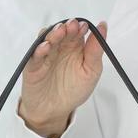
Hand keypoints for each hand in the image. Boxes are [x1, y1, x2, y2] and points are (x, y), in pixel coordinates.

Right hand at [18, 17, 107, 137]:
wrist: (55, 111)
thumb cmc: (73, 91)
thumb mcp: (91, 72)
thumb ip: (96, 50)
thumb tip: (103, 26)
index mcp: (75, 47)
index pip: (77, 31)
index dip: (80, 27)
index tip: (84, 26)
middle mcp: (60, 48)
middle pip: (62, 32)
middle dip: (67, 27)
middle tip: (72, 25)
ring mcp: (46, 55)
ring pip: (48, 39)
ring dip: (54, 34)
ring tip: (60, 31)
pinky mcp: (33, 65)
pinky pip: (35, 55)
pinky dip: (40, 49)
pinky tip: (46, 47)